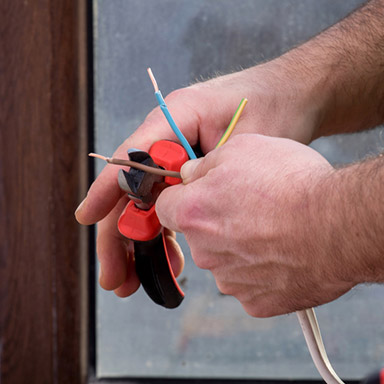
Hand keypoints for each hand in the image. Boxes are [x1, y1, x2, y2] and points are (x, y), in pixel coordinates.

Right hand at [74, 63, 320, 298]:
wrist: (297, 98)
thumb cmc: (274, 107)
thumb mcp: (247, 137)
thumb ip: (210, 166)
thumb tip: (173, 200)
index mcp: (174, 117)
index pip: (130, 157)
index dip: (107, 190)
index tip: (87, 218)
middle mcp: (167, 137)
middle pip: (131, 190)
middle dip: (119, 237)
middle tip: (115, 278)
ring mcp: (177, 158)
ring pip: (147, 206)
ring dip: (140, 245)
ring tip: (133, 284)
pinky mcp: (190, 176)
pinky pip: (169, 210)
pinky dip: (166, 237)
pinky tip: (169, 265)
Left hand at [154, 134, 352, 316]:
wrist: (341, 227)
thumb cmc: (295, 184)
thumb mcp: (244, 147)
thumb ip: (207, 164)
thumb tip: (192, 175)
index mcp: (192, 213)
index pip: (166, 206)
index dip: (189, 195)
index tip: (209, 191)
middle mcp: (205, 252)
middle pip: (201, 236)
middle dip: (222, 223)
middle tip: (259, 207)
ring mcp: (231, 283)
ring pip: (229, 262)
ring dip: (247, 248)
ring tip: (284, 231)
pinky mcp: (257, 304)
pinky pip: (255, 286)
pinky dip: (269, 273)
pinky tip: (292, 255)